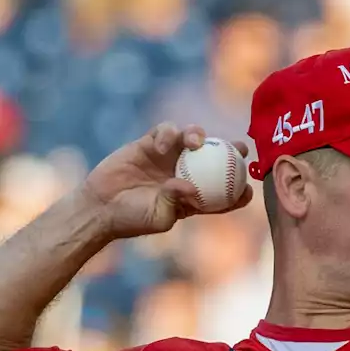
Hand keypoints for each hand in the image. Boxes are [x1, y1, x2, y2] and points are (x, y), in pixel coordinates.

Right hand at [78, 123, 254, 238]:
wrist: (100, 206)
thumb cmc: (132, 218)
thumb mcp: (159, 217)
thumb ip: (176, 201)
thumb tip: (191, 186)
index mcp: (194, 196)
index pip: (223, 191)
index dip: (238, 188)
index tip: (249, 188)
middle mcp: (185, 173)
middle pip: (215, 158)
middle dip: (231, 151)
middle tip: (241, 149)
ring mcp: (169, 157)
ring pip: (192, 139)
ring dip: (198, 136)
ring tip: (196, 142)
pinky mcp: (150, 144)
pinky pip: (165, 132)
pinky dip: (167, 135)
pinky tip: (162, 145)